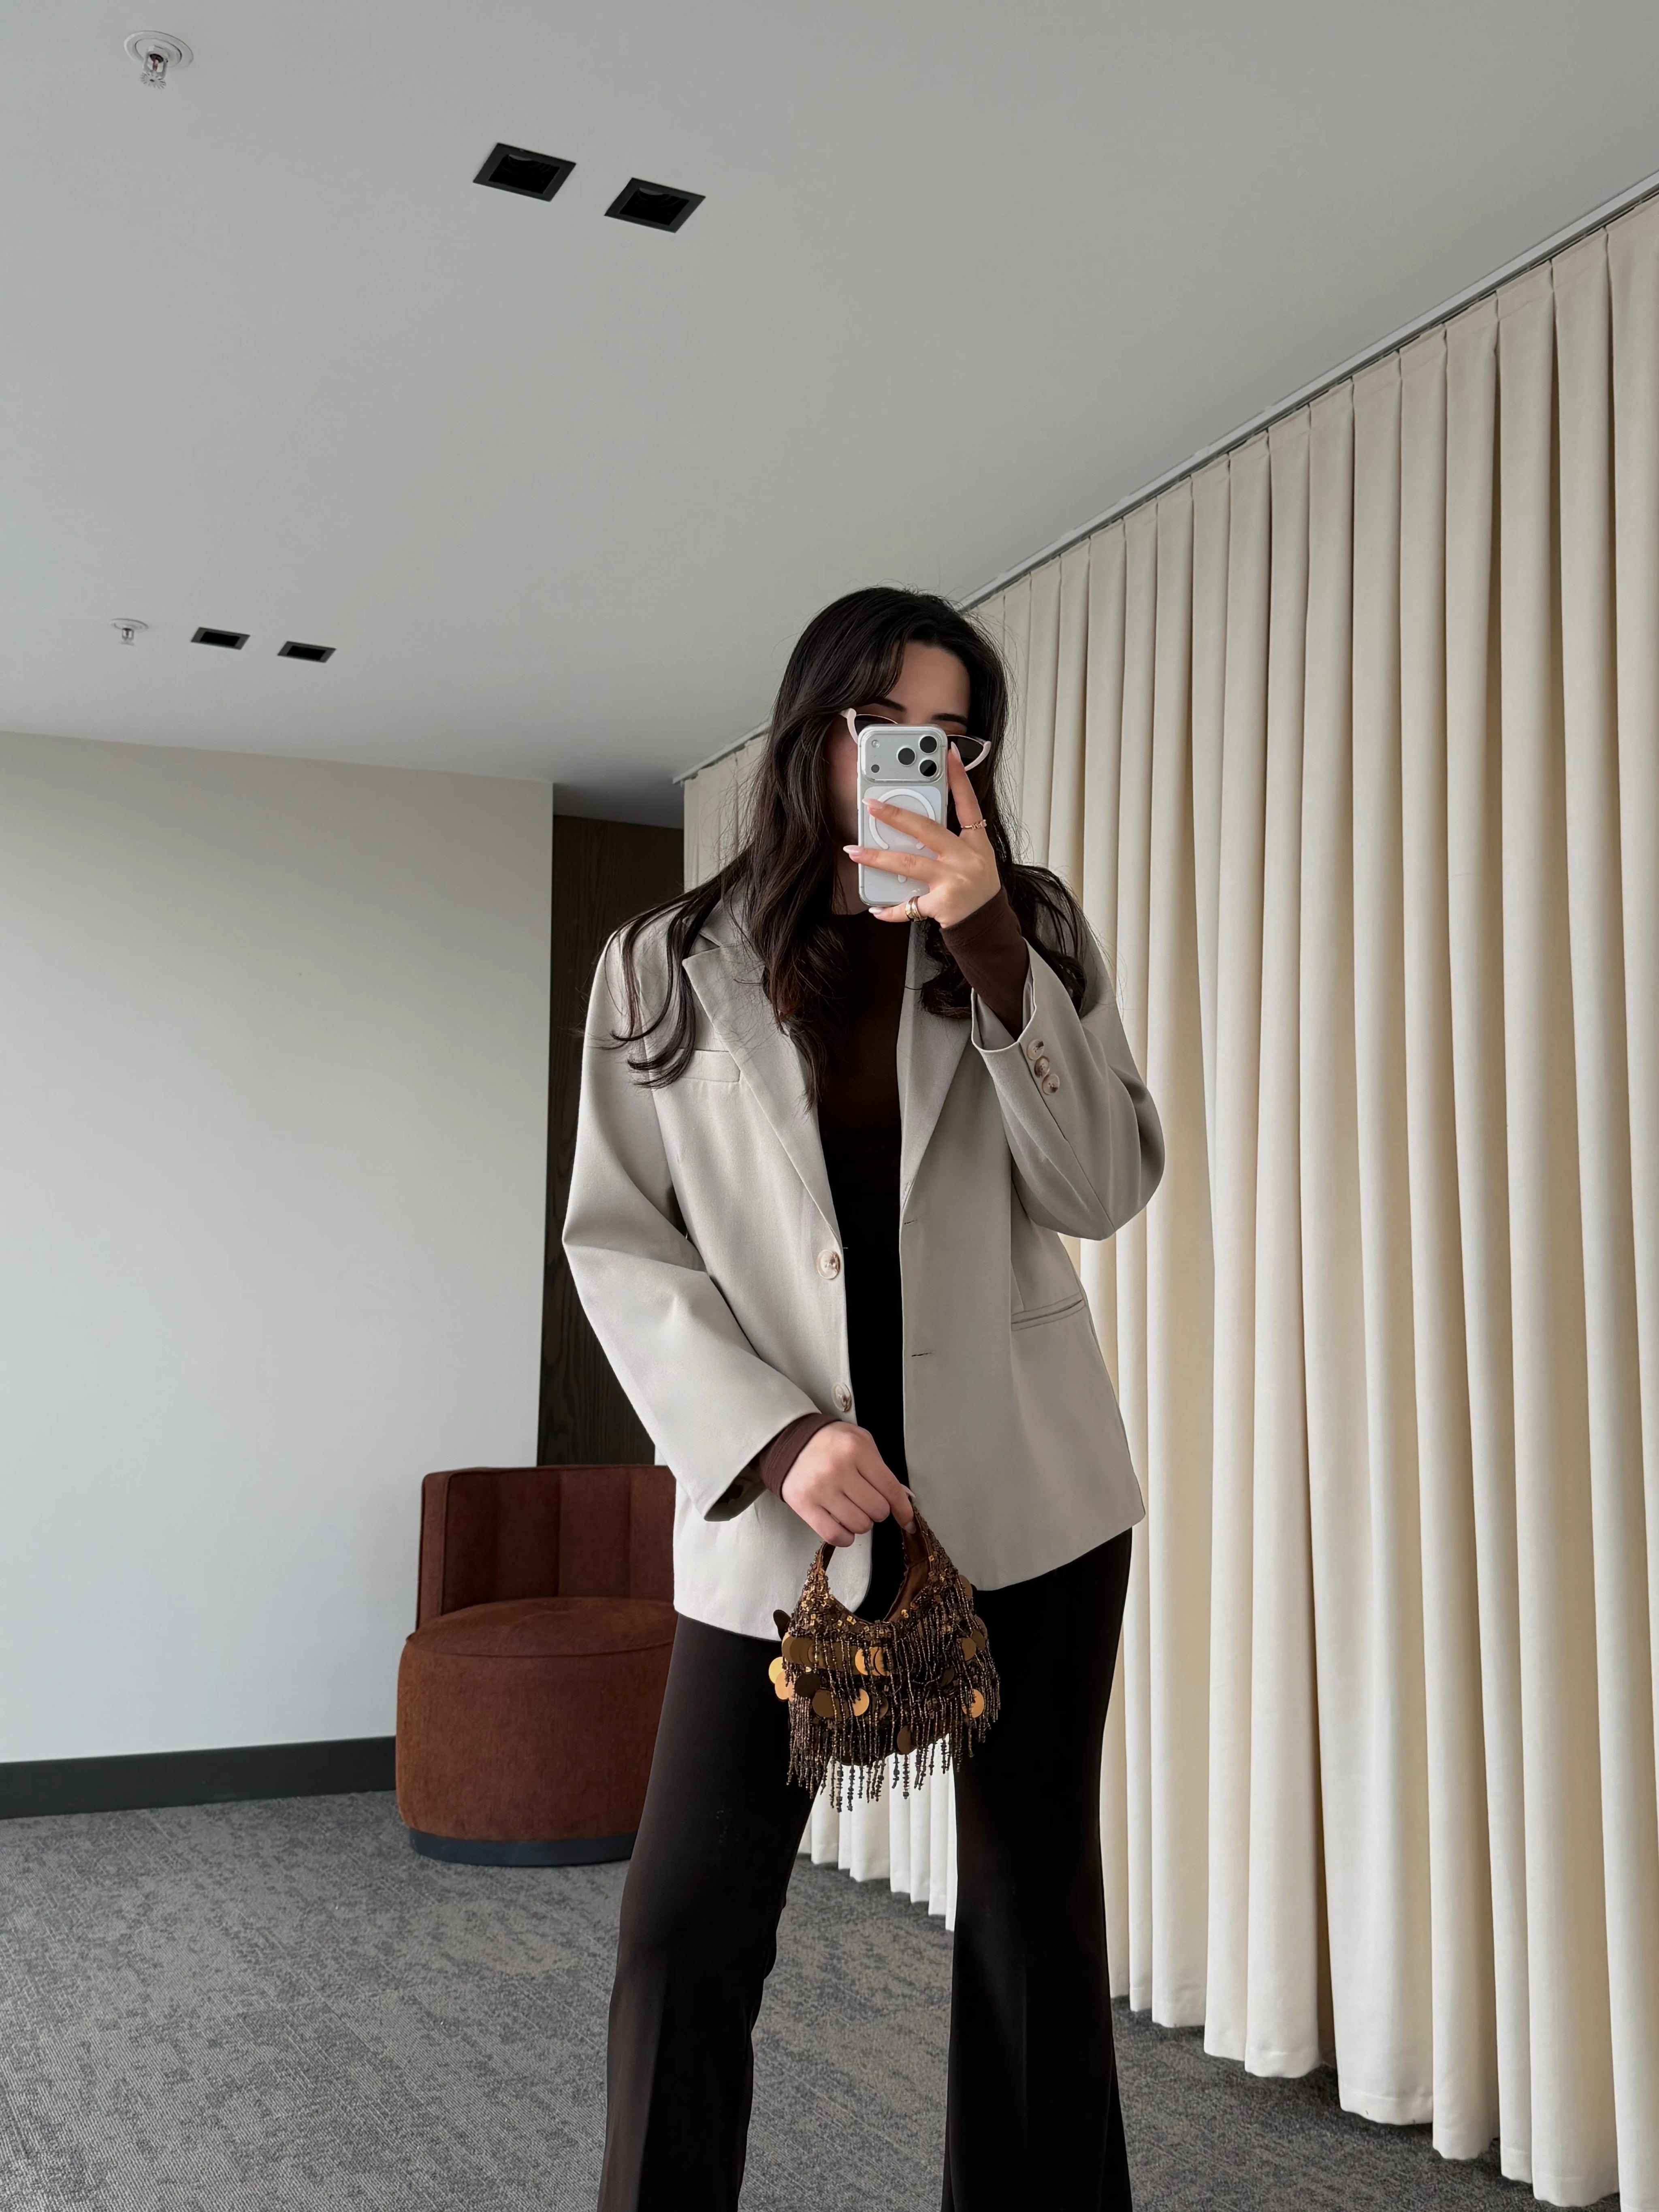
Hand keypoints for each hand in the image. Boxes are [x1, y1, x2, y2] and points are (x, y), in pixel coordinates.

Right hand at [780, 1422, 915, 1547]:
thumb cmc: (830, 1442)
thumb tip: (903, 1498)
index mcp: (856, 1450)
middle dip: (878, 1510)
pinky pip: (835, 1536)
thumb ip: (882, 1469)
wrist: (790, 1441)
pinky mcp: (804, 1505)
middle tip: (867, 1501)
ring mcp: (820, 1489)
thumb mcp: (861, 1442)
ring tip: (852, 1509)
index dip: (903, 1509)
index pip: (890, 1488)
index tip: (906, 1520)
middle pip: (877, 1510)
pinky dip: (845, 1537)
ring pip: (859, 1525)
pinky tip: (843, 1525)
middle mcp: (838, 1469)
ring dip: (862, 1522)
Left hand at [843, 742, 999, 927]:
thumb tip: (916, 820)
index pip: (968, 804)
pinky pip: (909, 906)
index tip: (949, 753)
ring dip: (878, 858)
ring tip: (854, 851)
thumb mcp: (975, 856)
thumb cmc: (977, 886)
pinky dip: (890, 910)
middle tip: (871, 805)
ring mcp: (953, 881)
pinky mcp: (942, 904)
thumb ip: (952, 838)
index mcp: (975, 842)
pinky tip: (875, 908)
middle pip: (927, 830)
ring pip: (908, 864)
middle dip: (896, 816)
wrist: (986, 923)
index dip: (959, 777)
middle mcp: (965, 858)